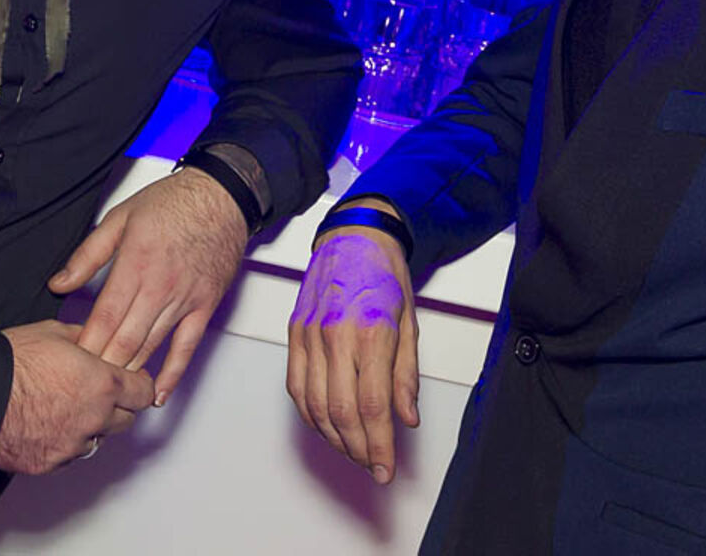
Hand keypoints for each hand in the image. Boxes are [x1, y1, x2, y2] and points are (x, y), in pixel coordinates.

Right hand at [0, 320, 154, 473]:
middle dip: (118, 406)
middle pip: (127, 420)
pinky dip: (64, 442)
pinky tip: (46, 424)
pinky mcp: (49, 464)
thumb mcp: (55, 332)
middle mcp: (94, 419)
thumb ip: (87, 339)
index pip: (144, 393)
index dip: (138, 385)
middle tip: (99, 393)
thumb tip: (97, 340)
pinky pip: (69, 455)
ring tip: (65, 407)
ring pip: (97, 440)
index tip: (132, 381)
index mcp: (103, 384)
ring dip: (91, 426)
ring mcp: (72, 445)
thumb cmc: (10, 361)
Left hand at [50, 169, 248, 405]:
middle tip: (86, 386)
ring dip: (131, 372)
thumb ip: (87, 255)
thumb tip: (60, 283)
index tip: (72, 363)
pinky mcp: (205, 305)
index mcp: (136, 263)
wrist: (222, 195)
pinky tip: (159, 392)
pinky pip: (187, 346)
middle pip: (126, 339)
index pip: (105, 317)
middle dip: (103, 366)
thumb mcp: (120, 218)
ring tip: (112, 391)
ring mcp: (185, 298)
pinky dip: (172, 373)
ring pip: (152, 346)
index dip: (87, 344)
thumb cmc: (173, 203)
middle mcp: (160, 285)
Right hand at [286, 214, 418, 484]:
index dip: (379, 445)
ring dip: (335, 438)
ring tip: (355, 451)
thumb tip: (406, 418)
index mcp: (371, 331)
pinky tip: (327, 426)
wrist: (352, 237)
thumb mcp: (410, 322)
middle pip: (342, 412)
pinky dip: (311, 415)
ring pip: (315, 405)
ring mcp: (310, 335)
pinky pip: (297, 387)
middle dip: (359, 449)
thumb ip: (406, 375)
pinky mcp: (295, 334)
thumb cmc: (384, 274)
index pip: (372, 405)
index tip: (387, 468)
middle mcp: (335, 335)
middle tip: (374, 467)